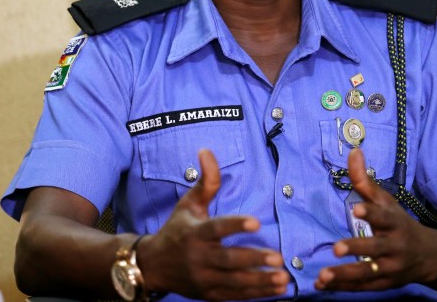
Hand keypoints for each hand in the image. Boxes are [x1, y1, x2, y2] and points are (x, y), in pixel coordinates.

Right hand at [139, 149, 289, 300]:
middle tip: (278, 257)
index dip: (236, 226)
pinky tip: (276, 289)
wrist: (153, 266)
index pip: (217, 228)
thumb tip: (207, 150)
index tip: (257, 222)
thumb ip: (206, 181)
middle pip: (229, 260)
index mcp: (195, 233)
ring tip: (283, 278)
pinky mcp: (209, 294)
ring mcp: (204, 278)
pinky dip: (257, 295)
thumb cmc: (176, 230)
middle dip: (254, 259)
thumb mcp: (188, 204)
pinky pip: (235, 296)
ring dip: (260, 281)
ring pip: (235, 282)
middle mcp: (199, 257)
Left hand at [315, 148, 435, 291]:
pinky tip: (321, 284)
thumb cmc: (400, 224)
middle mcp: (394, 247)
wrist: (429, 257)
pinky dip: (341, 288)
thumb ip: (365, 180)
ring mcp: (390, 268)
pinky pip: (361, 287)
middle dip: (356, 249)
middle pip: (375, 249)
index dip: (370, 213)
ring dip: (344, 275)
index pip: (383, 217)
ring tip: (323, 275)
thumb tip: (353, 151)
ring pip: (367, 273)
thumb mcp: (386, 202)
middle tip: (336, 248)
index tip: (356, 209)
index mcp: (394, 223)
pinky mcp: (383, 284)